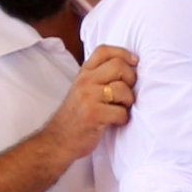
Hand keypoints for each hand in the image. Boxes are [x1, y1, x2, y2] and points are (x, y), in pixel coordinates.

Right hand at [46, 46, 138, 162]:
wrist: (57, 140)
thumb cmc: (76, 116)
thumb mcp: (83, 90)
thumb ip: (99, 77)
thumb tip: (130, 67)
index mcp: (83, 74)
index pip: (104, 50)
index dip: (124, 53)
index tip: (135, 62)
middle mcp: (84, 81)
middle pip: (118, 66)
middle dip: (131, 78)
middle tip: (128, 92)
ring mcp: (87, 97)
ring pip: (122, 89)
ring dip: (128, 101)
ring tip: (120, 108)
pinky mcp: (93, 114)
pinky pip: (121, 112)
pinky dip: (123, 119)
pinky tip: (114, 122)